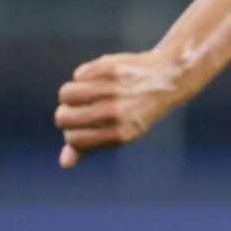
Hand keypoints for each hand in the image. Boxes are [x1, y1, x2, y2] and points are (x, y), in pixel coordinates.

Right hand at [55, 51, 180, 166]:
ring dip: (71, 94)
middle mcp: (115, 113)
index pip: (73, 139)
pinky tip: (99, 78)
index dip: (71, 133)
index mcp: (119, 134)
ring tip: (85, 93)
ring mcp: (112, 90)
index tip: (80, 127)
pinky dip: (84, 77)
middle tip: (78, 109)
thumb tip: (64, 163)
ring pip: (66, 94)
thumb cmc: (136, 112)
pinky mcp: (110, 68)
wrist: (166, 79)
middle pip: (63, 117)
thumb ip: (89, 147)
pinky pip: (78, 75)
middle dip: (65, 113)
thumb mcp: (119, 134)